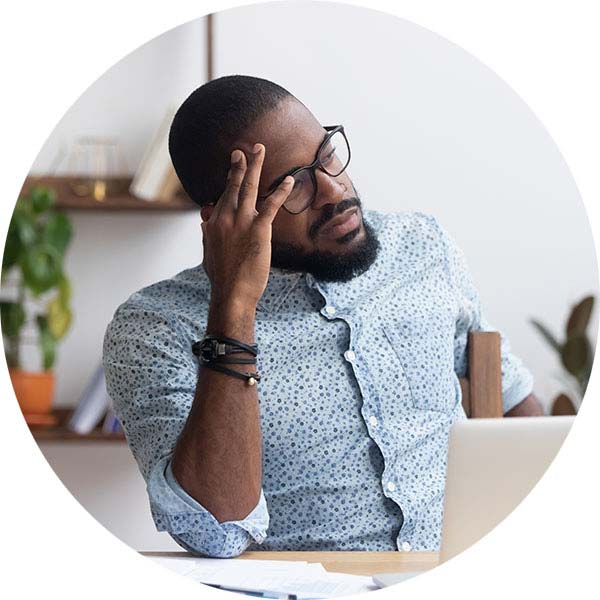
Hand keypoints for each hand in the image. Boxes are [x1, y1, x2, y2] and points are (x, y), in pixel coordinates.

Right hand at [201, 143, 293, 308]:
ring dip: (255, 166)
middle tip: (244, 150)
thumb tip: (204, 223)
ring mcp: (241, 222)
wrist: (231, 293)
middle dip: (239, 165)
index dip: (229, 182)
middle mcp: (225, 217)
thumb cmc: (222, 278)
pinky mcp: (258, 229)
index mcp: (213, 223)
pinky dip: (281, 191)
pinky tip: (289, 180)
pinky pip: (271, 204)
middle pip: (233, 185)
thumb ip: (206, 236)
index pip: (222, 197)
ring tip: (260, 150)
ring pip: (249, 187)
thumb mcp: (208, 254)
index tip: (233, 168)